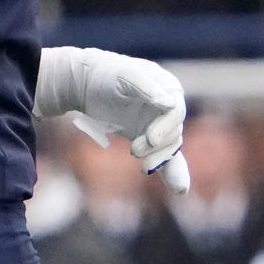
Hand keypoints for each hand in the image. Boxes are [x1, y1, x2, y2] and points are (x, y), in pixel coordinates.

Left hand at [37, 45, 189, 192]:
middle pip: (174, 133)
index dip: (164, 127)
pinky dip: (171, 172)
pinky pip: (164, 156)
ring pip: (169, 148)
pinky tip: (179, 190)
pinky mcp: (147, 138)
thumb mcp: (124, 75)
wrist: (84, 84)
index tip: (150, 138)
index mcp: (168, 88)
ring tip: (143, 166)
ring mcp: (158, 124)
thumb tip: (170, 103)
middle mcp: (168, 106)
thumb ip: (148, 88)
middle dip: (157, 146)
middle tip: (134, 151)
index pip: (175, 112)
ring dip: (158, 159)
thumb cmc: (105, 73)